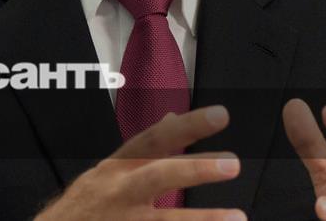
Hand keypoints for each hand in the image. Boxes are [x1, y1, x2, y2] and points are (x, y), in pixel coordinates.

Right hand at [35, 106, 245, 220]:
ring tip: (238, 218)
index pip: (154, 140)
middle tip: (233, 164)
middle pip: (156, 176)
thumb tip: (173, 119)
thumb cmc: (87, 206)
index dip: (186, 126)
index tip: (221, 115)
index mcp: (117, 169)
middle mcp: (118, 193)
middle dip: (194, 169)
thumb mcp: (109, 172)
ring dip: (202, 220)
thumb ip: (143, 151)